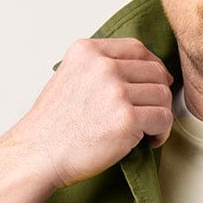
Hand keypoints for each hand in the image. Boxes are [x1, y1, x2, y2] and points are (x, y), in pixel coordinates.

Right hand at [9, 37, 173, 189]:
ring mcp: (115, 91)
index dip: (153, 67)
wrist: (39, 153)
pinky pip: (163, 119)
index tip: (156, 83)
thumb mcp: (69, 76)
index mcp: (87, 51)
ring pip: (162, 95)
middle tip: (152, 113)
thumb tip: (136, 72)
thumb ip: (98, 67)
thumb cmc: (54, 125)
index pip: (137, 48)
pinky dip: (161, 133)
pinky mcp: (126, 118)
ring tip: (148, 130)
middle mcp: (102, 66)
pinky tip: (149, 140)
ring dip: (161, 115)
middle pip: (155, 72)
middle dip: (159, 94)